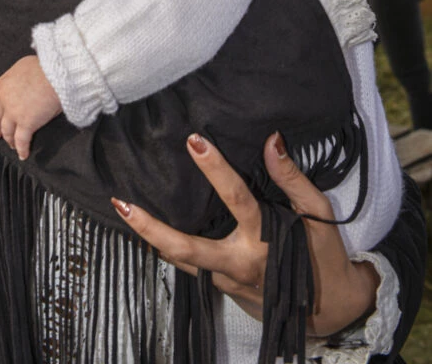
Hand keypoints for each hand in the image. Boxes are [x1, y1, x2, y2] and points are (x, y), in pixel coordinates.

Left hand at [0, 55, 61, 159]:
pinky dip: (21, 149)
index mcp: (2, 83)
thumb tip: (23, 83)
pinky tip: (23, 154)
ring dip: (9, 139)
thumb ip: (18, 78)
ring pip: (7, 131)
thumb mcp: (25, 66)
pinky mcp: (26, 124)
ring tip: (11, 145)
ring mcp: (13, 113)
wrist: (56, 74)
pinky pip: (21, 141)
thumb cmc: (45, 66)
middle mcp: (4, 99)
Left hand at [112, 132, 378, 336]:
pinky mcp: (221, 290)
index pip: (236, 198)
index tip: (194, 141)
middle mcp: (239, 263)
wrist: (328, 311)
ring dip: (150, 237)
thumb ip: (292, 178)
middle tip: (122, 203)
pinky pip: (190, 268)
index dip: (215, 168)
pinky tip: (149, 228)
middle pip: (186, 249)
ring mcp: (226, 281)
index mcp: (265, 239)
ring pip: (180, 261)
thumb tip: (271, 140)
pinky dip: (168, 248)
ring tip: (121, 209)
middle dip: (151, 227)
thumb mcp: (316, 214)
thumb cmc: (323, 255)